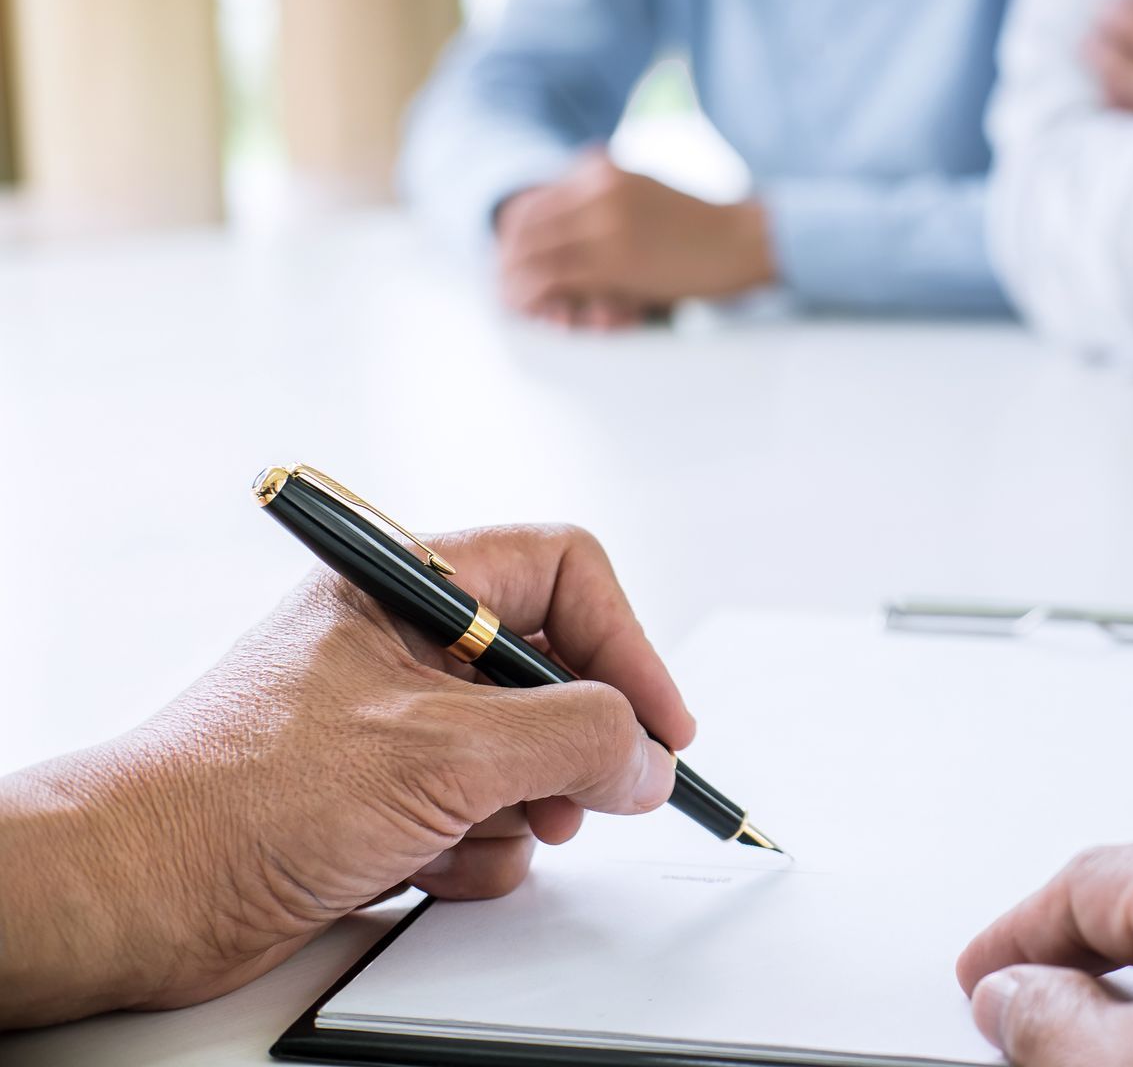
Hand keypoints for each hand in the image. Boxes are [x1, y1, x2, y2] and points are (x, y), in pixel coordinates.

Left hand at [0, 525, 694, 1028]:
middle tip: (593, 797)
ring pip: (523, 754)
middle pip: (552, 672)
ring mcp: (396, 724)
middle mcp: (407, 644)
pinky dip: (475, 850)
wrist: (139, 892)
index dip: (627, 642)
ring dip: (522, 808)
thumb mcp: (444, 751)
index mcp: (409, 585)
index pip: (563, 573)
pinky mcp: (384, 797)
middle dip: (575, 747)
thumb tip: (645, 754)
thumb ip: (573, 740)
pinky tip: (425, 866)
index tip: (660, 722)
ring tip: (479, 835)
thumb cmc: (247, 793)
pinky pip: (481, 814)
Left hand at [497, 150, 775, 326]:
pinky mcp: (614, 260)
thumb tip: (578, 176)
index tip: (510, 257)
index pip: (537, 200)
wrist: (747, 240)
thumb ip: (609, 187)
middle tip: (501, 283)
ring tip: (508, 300)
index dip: (515, 233)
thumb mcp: (649, 187)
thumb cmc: (704, 225)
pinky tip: (527, 308)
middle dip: (507, 257)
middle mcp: (598, 188)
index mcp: (604, 169)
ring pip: (533, 252)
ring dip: (513, 279)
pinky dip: (532, 294)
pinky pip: (553, 277)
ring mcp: (605, 223)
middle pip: (526, 224)